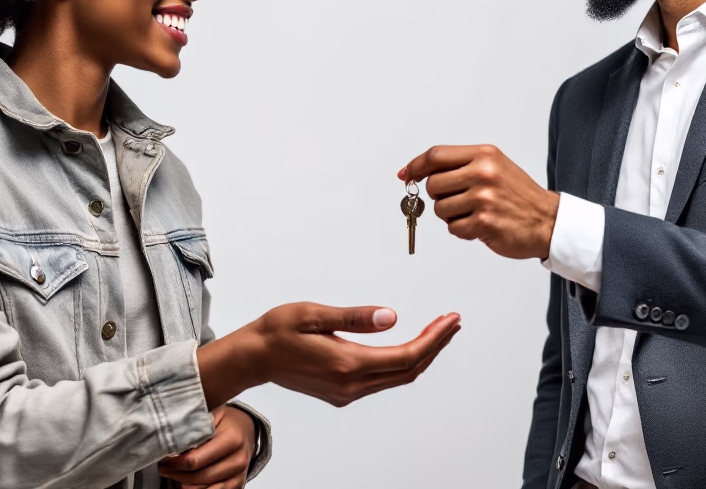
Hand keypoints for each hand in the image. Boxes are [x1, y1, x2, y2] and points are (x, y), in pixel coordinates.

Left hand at [158, 405, 254, 488]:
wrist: (247, 430)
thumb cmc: (227, 422)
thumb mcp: (213, 416)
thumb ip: (196, 428)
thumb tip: (172, 442)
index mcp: (232, 439)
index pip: (196, 460)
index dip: (175, 463)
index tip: (164, 459)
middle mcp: (238, 460)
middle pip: (198, 477)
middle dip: (177, 474)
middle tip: (164, 468)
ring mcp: (239, 475)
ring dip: (185, 484)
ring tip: (174, 474)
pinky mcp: (237, 485)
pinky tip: (187, 482)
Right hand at [196, 304, 460, 409]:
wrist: (252, 357)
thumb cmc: (277, 331)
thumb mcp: (314, 313)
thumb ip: (355, 317)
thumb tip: (392, 317)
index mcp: (347, 364)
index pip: (405, 355)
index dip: (433, 339)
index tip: (450, 320)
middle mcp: (350, 384)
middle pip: (408, 370)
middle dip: (435, 346)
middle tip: (453, 323)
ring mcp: (347, 392)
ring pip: (397, 377)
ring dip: (422, 355)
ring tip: (438, 331)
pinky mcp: (342, 392)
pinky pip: (383, 380)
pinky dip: (403, 362)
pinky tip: (410, 346)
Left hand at [399, 144, 558, 260]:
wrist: (548, 221)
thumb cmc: (517, 195)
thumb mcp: (493, 167)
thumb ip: (459, 166)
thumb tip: (415, 172)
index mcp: (484, 155)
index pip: (436, 155)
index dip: (416, 166)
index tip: (406, 175)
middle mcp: (483, 173)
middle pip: (433, 184)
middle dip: (439, 196)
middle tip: (459, 200)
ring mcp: (484, 198)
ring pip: (440, 209)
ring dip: (451, 215)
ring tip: (474, 213)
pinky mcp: (484, 223)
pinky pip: (453, 228)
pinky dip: (463, 230)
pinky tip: (481, 225)